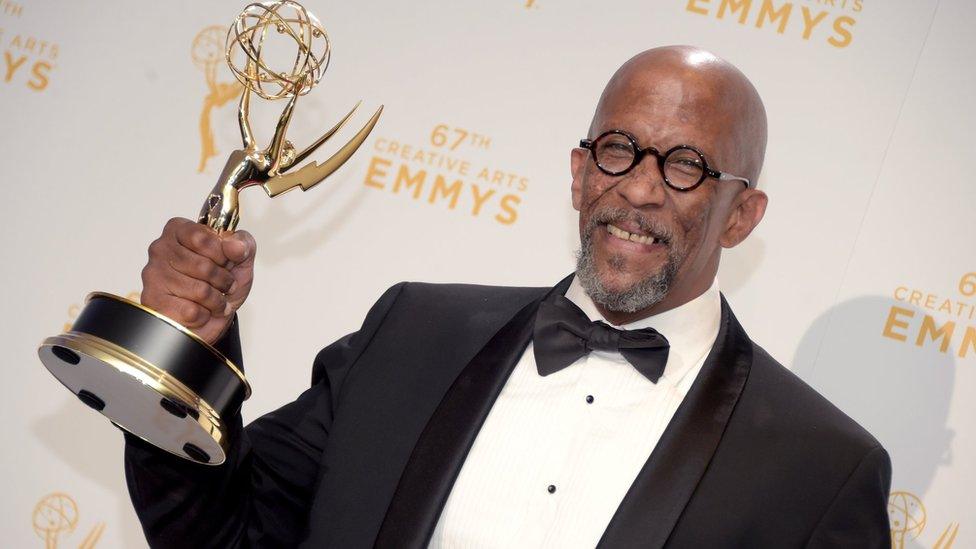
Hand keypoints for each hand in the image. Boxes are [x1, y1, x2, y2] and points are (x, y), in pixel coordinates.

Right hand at [141, 217, 255, 343]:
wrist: (214, 315)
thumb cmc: (223, 283)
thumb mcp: (242, 258)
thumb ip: (243, 244)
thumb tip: (234, 245)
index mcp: (179, 230)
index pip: (202, 238)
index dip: (221, 254)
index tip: (225, 262)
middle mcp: (161, 248)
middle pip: (202, 266)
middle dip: (223, 280)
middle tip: (225, 285)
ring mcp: (153, 275)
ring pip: (199, 291)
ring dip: (216, 300)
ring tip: (215, 299)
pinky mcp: (154, 302)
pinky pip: (191, 311)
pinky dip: (204, 315)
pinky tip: (200, 310)